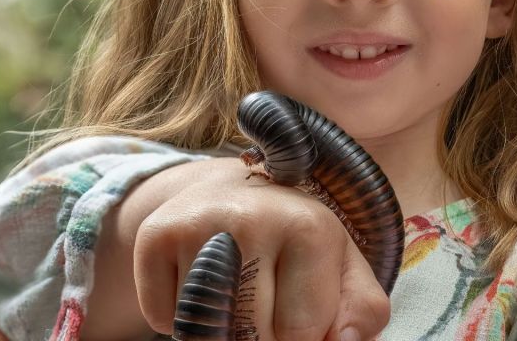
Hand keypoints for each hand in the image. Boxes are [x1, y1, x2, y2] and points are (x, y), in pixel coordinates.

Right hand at [133, 157, 390, 340]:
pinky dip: (178, 318)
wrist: (231, 191)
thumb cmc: (296, 242)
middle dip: (257, 338)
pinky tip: (201, 283)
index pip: (299, 334)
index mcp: (310, 228)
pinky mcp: (155, 236)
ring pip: (203, 333)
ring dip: (218, 331)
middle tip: (261, 301)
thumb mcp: (342, 267)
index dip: (296, 336)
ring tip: (235, 293)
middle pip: (249, 336)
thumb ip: (361, 312)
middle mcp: (252, 218)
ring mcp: (199, 224)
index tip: (294, 307)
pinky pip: (162, 318)